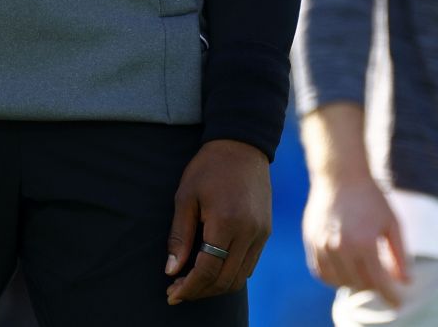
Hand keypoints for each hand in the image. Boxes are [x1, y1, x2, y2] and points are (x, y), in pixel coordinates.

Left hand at [165, 139, 270, 304]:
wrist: (242, 144)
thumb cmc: (209, 167)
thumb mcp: (186, 197)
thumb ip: (179, 236)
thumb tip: (171, 270)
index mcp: (226, 222)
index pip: (208, 270)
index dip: (189, 287)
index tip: (172, 293)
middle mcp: (249, 232)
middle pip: (225, 280)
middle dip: (200, 291)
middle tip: (179, 291)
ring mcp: (261, 233)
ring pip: (240, 277)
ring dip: (216, 286)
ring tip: (194, 283)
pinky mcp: (265, 231)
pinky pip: (249, 264)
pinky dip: (231, 274)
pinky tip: (213, 268)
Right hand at [302, 173, 410, 307]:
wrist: (340, 175)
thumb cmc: (371, 198)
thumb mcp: (392, 223)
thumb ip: (400, 254)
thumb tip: (406, 282)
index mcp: (364, 243)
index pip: (379, 283)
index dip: (390, 296)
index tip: (398, 303)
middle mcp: (341, 247)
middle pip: (359, 284)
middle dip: (374, 285)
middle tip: (381, 277)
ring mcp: (323, 246)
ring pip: (339, 281)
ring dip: (353, 281)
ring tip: (363, 269)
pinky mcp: (311, 243)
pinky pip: (321, 272)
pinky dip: (334, 277)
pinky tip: (345, 267)